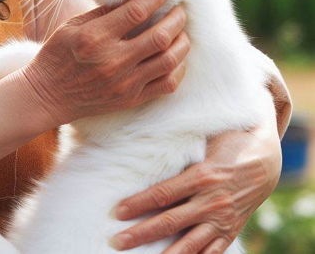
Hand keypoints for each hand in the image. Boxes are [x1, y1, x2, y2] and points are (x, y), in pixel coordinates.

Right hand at [19, 0, 189, 127]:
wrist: (47, 95)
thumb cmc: (57, 56)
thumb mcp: (71, 26)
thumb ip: (103, 13)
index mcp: (95, 37)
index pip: (137, 12)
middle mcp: (113, 60)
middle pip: (160, 36)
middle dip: (176, 18)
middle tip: (180, 9)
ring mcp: (125, 83)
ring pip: (169, 60)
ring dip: (182, 42)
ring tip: (182, 31)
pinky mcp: (131, 99)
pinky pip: (167, 84)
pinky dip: (178, 68)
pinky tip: (176, 57)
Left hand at [110, 115, 281, 252]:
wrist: (265, 158)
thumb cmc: (226, 142)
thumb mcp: (202, 141)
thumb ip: (178, 153)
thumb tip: (146, 154)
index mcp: (202, 176)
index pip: (163, 194)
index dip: (138, 204)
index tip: (118, 212)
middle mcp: (212, 200)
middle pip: (170, 222)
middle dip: (142, 233)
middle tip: (118, 241)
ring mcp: (223, 218)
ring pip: (190, 244)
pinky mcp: (232, 229)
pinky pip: (214, 252)